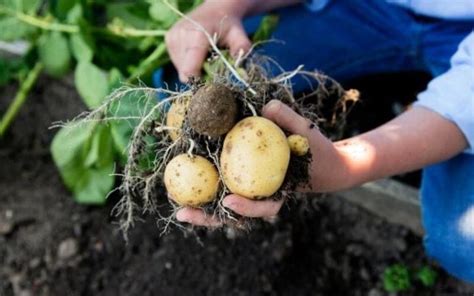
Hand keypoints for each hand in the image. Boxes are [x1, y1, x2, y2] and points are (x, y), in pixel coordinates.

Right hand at [165, 1, 251, 81]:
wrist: (215, 10)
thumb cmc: (228, 24)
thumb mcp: (239, 35)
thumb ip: (241, 50)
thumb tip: (241, 69)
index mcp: (196, 37)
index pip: (189, 71)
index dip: (199, 80)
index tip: (210, 79)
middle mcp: (180, 37)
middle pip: (185, 73)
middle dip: (198, 74)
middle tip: (211, 64)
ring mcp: (172, 38)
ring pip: (180, 69)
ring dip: (193, 68)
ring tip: (204, 56)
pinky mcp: (168, 39)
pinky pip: (177, 62)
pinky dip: (187, 62)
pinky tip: (196, 52)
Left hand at [176, 99, 340, 225]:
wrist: (321, 162)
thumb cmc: (316, 149)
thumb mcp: (308, 133)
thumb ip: (289, 120)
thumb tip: (266, 107)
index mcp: (281, 192)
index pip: (265, 207)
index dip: (247, 208)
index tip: (229, 201)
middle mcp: (263, 196)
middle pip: (236, 213)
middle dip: (209, 217)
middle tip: (184, 213)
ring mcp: (253, 191)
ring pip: (225, 205)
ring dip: (200, 206)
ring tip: (175, 203)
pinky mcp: (244, 182)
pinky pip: (224, 186)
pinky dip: (205, 185)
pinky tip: (182, 179)